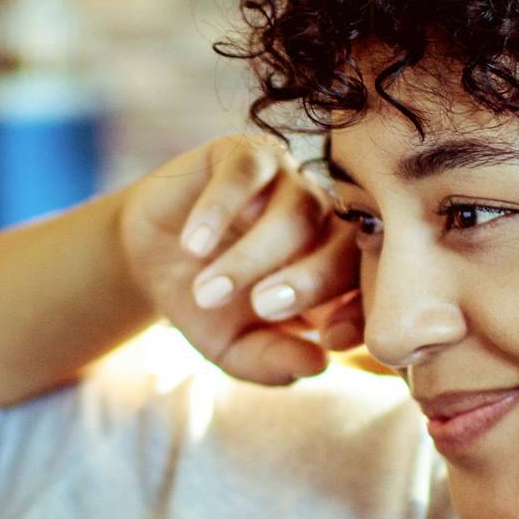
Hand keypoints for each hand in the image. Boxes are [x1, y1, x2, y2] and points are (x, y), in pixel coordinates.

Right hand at [117, 134, 362, 384]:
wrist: (147, 260)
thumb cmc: (205, 305)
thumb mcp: (235, 348)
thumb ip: (274, 361)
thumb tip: (318, 365)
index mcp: (336, 266)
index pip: (371, 284)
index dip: (358, 311)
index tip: (328, 339)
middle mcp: (324, 218)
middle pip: (344, 242)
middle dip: (310, 280)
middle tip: (265, 307)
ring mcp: (288, 181)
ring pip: (296, 210)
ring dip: (253, 255)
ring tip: (208, 290)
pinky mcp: (244, 153)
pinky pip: (246, 173)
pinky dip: (220, 209)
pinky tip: (195, 246)